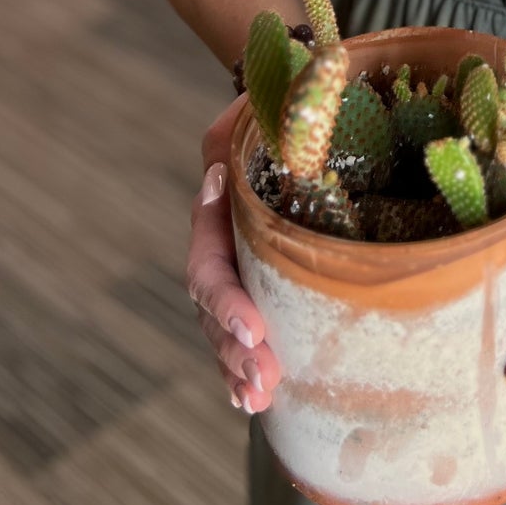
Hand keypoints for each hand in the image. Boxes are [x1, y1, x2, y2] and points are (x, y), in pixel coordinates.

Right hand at [187, 95, 282, 415]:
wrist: (296, 106)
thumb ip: (233, 136)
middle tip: (262, 382)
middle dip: (235, 350)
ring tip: (257, 400)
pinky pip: (250, 329)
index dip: (226, 301)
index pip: (209, 266)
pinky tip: (258, 398)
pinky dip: (247, 364)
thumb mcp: (254, 108)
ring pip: (226, 328)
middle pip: (214, 310)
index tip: (255, 327)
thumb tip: (216, 177)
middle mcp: (221, 245)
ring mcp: (241, 266)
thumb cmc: (278, 103)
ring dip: (239, 367)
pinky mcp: (268, 281)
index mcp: (215, 212)